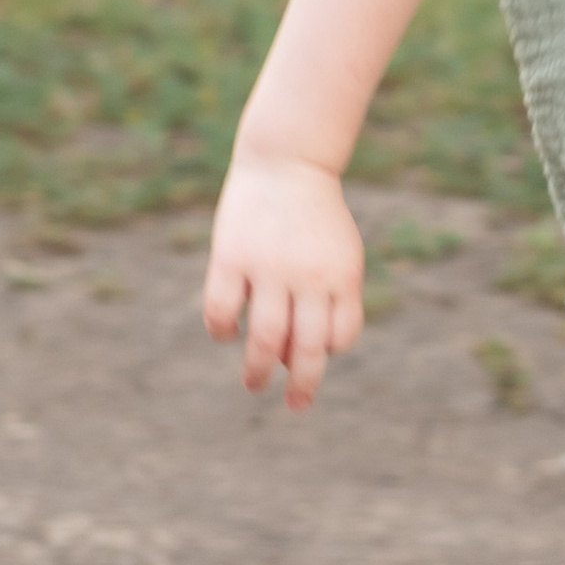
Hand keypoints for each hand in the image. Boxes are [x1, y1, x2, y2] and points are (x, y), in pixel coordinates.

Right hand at [201, 151, 366, 407]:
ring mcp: (269, 267)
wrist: (288, 160)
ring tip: (253, 382)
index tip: (314, 357)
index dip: (329, 353)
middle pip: (307, 348)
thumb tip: (299, 360)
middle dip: (302, 385)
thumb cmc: (315, 218)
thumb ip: (329, 301)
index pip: (341, 335)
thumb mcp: (338, 255)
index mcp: (341, 275)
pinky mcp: (231, 257)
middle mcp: (308, 275)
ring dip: (258, 370)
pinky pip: (223, 309)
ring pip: (265, 338)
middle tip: (294, 404)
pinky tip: (226, 332)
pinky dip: (223, 330)